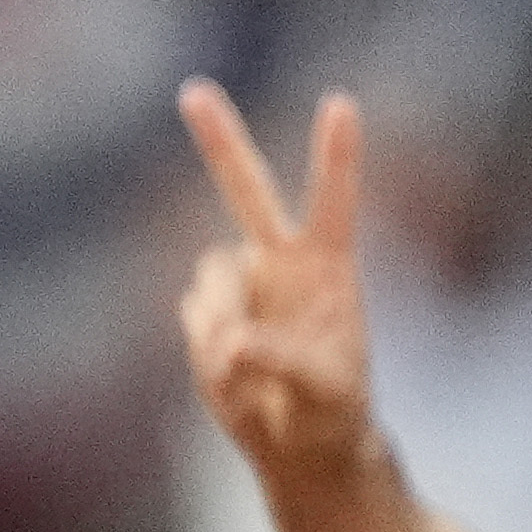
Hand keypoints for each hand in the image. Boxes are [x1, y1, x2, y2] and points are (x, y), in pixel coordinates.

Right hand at [180, 79, 378, 494]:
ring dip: (219, 319)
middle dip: (219, 140)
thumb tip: (227, 340)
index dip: (335, 156)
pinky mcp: (207, 316)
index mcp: (328, 268)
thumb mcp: (325, 390)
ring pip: (207, 278)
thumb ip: (279, 359)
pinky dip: (205, 350)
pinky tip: (233, 377)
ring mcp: (241, 288)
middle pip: (247, 191)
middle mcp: (281, 263)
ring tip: (247, 368)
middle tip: (194, 89)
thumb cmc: (334, 410)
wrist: (301, 443)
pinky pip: (191, 318)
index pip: (332, 202)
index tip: (340, 101)